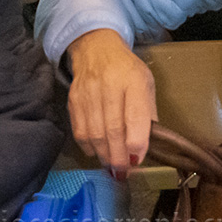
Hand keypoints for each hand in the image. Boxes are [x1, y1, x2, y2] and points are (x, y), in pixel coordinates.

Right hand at [66, 28, 154, 175]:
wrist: (96, 48)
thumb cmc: (126, 70)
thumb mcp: (146, 84)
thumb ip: (148, 113)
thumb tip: (146, 146)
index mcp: (134, 80)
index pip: (135, 116)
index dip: (137, 142)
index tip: (137, 160)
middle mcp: (109, 85)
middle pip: (113, 129)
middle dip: (119, 156)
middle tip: (123, 172)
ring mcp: (88, 92)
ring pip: (95, 133)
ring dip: (104, 155)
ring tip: (112, 166)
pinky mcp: (73, 100)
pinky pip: (80, 130)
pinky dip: (89, 147)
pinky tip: (97, 152)